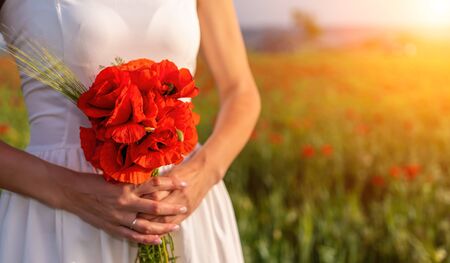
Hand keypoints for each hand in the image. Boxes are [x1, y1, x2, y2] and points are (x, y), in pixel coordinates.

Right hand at [55, 169, 187, 244]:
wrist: (72, 192)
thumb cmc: (94, 180)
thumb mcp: (116, 175)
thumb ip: (134, 179)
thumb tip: (154, 177)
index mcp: (127, 186)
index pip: (155, 184)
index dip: (171, 183)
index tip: (184, 182)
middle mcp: (125, 203)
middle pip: (155, 208)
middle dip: (172, 208)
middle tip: (184, 207)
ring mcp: (119, 217)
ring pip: (147, 225)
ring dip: (163, 227)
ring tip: (175, 226)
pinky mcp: (113, 227)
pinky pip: (133, 236)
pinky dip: (146, 239)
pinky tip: (158, 240)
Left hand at [138, 151, 219, 224]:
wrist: (205, 172)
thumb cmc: (185, 170)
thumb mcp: (170, 172)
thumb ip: (157, 182)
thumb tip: (139, 189)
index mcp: (172, 184)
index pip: (153, 197)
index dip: (140, 203)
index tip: (130, 206)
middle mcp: (178, 196)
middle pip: (157, 210)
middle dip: (143, 215)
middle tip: (131, 218)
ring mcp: (184, 205)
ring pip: (165, 220)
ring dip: (153, 224)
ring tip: (140, 227)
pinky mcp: (189, 211)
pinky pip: (174, 223)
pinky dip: (164, 229)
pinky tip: (156, 232)